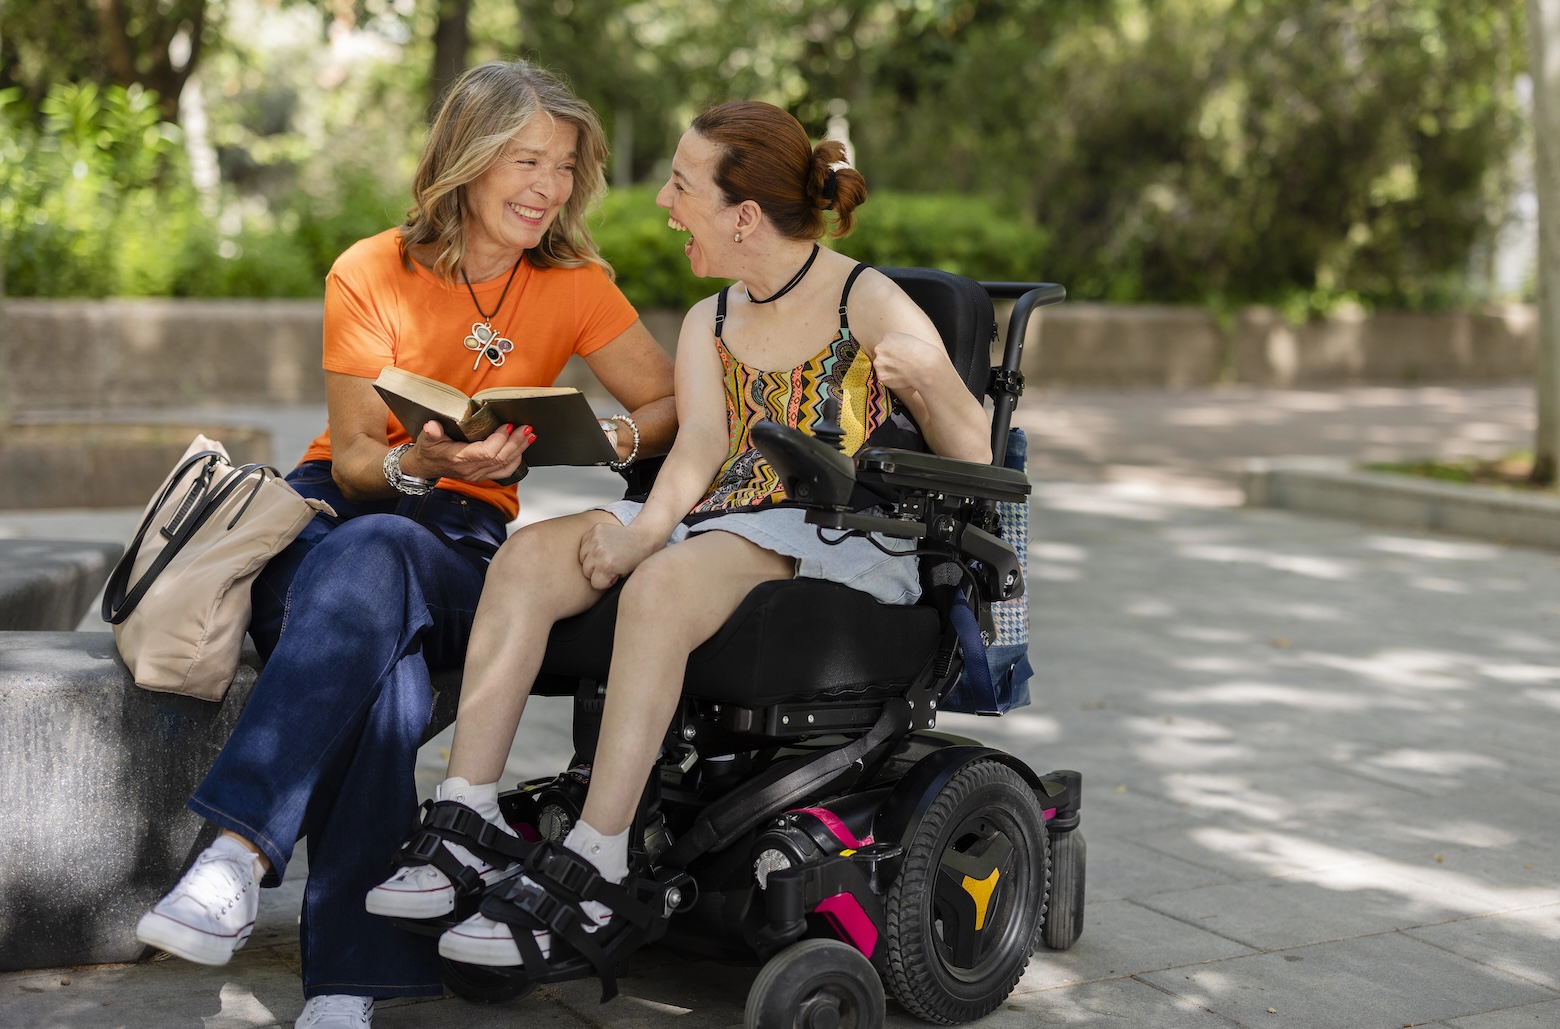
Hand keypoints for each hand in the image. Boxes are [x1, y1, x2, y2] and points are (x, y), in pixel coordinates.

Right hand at [410, 420, 533, 482]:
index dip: (500, 439)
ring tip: (530, 435)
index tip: (508, 425)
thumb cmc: (428, 450)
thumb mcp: (426, 439)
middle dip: (516, 442)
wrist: (426, 467)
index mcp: (459, 459)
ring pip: (505, 465)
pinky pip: (504, 472)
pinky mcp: (483, 475)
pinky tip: (523, 449)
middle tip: (527, 428)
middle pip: (501, 458)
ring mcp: (479, 474)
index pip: (486, 452)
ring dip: (520, 449)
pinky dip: (516, 460)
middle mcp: (471, 470)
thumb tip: (432, 426)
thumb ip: (431, 432)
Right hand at [578, 522, 658, 589]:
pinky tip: (603, 546)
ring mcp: (596, 539)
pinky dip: (590, 546)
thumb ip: (607, 580)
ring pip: (582, 557)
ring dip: (591, 558)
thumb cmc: (636, 559)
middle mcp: (599, 552)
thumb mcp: (624, 576)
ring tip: (605, 556)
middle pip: (586, 571)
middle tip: (610, 565)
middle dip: (596, 571)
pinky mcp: (596, 529)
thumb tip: (593, 581)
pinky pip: (584, 543)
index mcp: (607, 566)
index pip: (595, 583)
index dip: (604, 582)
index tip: (613, 576)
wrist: (643, 538)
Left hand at [870, 330, 946, 394]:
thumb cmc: (921, 353)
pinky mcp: (881, 376)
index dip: (893, 352)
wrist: (924, 366)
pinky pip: (884, 378)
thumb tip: (893, 350)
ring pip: (881, 368)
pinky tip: (901, 377)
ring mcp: (879, 363)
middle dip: (888, 361)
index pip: (885, 345)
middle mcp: (879, 349)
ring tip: (902, 371)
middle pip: (880, 356)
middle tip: (900, 365)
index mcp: (887, 337)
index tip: (900, 356)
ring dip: (888, 370)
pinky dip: (891, 379)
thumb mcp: (908, 338)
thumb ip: (896, 343)